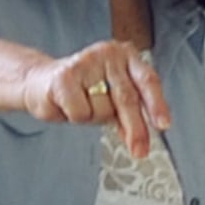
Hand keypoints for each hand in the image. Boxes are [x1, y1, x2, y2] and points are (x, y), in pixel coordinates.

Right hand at [30, 38, 168, 156]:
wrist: (41, 83)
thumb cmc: (82, 91)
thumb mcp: (112, 102)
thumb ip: (130, 117)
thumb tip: (141, 142)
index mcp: (126, 57)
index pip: (148, 80)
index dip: (157, 104)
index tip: (163, 125)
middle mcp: (108, 54)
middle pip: (127, 98)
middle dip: (135, 129)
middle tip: (139, 150)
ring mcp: (86, 62)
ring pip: (103, 109)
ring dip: (94, 118)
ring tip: (82, 105)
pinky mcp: (65, 76)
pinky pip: (81, 113)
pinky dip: (75, 116)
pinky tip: (67, 104)